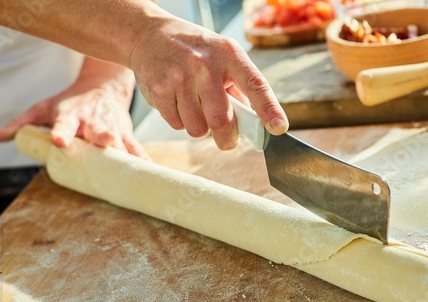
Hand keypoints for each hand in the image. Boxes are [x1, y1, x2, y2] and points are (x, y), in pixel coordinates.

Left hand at [0, 59, 149, 159]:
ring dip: (124, 152)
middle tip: (103, 149)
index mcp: (71, 116)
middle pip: (97, 133)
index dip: (61, 132)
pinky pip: (136, 149)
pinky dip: (143, 160)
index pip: (64, 124)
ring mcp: (112, 129)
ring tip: (130, 167)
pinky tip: (150, 172)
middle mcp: (93, 123)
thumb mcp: (43, 108)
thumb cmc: (71, 101)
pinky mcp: (126, 134)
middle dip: (101, 140)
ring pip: (120, 142)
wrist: (103, 87)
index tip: (59, 141)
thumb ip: (21, 124)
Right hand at [129, 15, 288, 149]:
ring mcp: (180, 76)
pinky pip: (177, 125)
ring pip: (197, 128)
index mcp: (229, 54)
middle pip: (221, 120)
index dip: (269, 109)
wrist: (149, 35)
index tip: (278, 128)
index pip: (255, 85)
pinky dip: (179, 121)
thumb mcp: (222, 57)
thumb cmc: (194, 50)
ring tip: (194, 106)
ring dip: (198, 127)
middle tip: (226, 140)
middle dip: (226, 138)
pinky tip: (177, 101)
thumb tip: (253, 123)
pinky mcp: (159, 88)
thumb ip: (238, 88)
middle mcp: (205, 64)